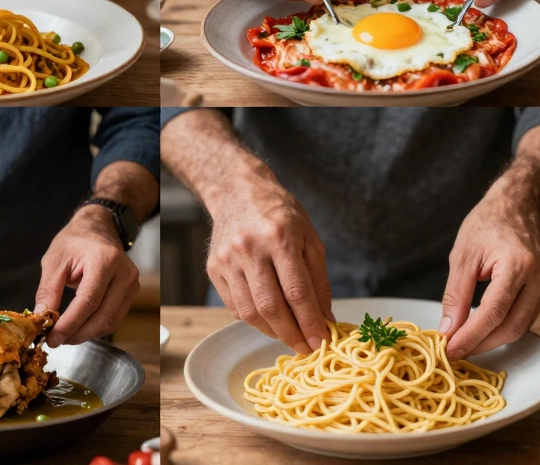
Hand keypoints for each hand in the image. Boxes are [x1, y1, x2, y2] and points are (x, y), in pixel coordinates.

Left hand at [36, 205, 139, 345]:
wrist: (99, 227)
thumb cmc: (75, 240)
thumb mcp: (54, 260)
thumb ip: (48, 290)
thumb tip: (42, 318)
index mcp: (104, 259)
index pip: (88, 300)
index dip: (70, 323)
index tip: (52, 337)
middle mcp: (125, 272)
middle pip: (103, 315)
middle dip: (77, 333)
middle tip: (55, 340)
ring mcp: (132, 283)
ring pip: (112, 321)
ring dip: (87, 333)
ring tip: (65, 335)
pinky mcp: (133, 291)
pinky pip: (115, 317)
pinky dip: (96, 327)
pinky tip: (79, 326)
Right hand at [206, 179, 332, 353]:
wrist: (238, 191)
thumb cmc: (281, 214)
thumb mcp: (310, 238)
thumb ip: (319, 280)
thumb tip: (325, 319)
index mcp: (279, 237)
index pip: (297, 292)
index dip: (310, 322)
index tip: (321, 342)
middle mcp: (250, 249)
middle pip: (271, 307)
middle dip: (292, 334)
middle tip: (306, 348)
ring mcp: (227, 260)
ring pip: (250, 312)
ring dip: (273, 332)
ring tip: (290, 336)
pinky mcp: (213, 269)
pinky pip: (235, 306)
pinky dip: (254, 320)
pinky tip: (269, 321)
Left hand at [439, 190, 539, 359]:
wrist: (518, 206)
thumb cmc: (488, 224)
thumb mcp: (462, 256)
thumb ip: (455, 296)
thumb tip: (448, 330)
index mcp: (518, 264)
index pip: (494, 312)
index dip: (470, 336)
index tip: (450, 350)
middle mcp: (539, 277)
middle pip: (511, 326)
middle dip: (481, 344)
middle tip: (454, 351)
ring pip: (520, 327)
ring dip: (491, 340)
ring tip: (464, 343)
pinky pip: (525, 318)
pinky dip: (502, 328)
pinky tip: (482, 329)